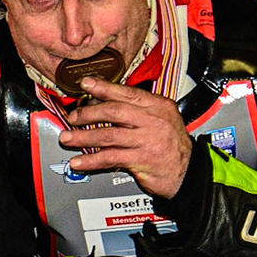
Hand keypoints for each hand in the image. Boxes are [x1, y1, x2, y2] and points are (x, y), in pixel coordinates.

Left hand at [57, 79, 191, 197]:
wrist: (188, 172)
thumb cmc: (172, 146)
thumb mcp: (162, 120)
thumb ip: (138, 111)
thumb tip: (105, 103)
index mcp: (158, 106)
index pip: (127, 93)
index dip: (104, 88)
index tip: (86, 84)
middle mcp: (154, 120)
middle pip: (115, 111)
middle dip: (89, 113)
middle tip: (73, 117)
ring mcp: (148, 140)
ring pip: (109, 135)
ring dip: (84, 137)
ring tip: (68, 139)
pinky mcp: (142, 160)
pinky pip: (110, 158)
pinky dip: (91, 160)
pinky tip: (79, 162)